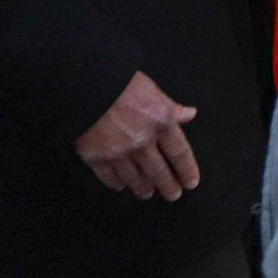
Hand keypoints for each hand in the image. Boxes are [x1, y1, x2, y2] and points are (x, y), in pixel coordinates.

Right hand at [74, 72, 200, 201]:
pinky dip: (117, 184)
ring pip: (136, 179)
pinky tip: (121, 185)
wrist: (87, 86)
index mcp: (161, 123)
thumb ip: (170, 107)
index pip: (179, 153)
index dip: (187, 170)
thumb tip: (189, 114)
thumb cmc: (122, 82)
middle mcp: (143, 143)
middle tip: (173, 195)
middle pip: (159, 172)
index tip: (191, 182)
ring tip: (148, 193)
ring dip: (144, 188)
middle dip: (168, 186)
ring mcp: (119, 153)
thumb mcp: (152, 89)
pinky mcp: (96, 158)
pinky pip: (110, 178)